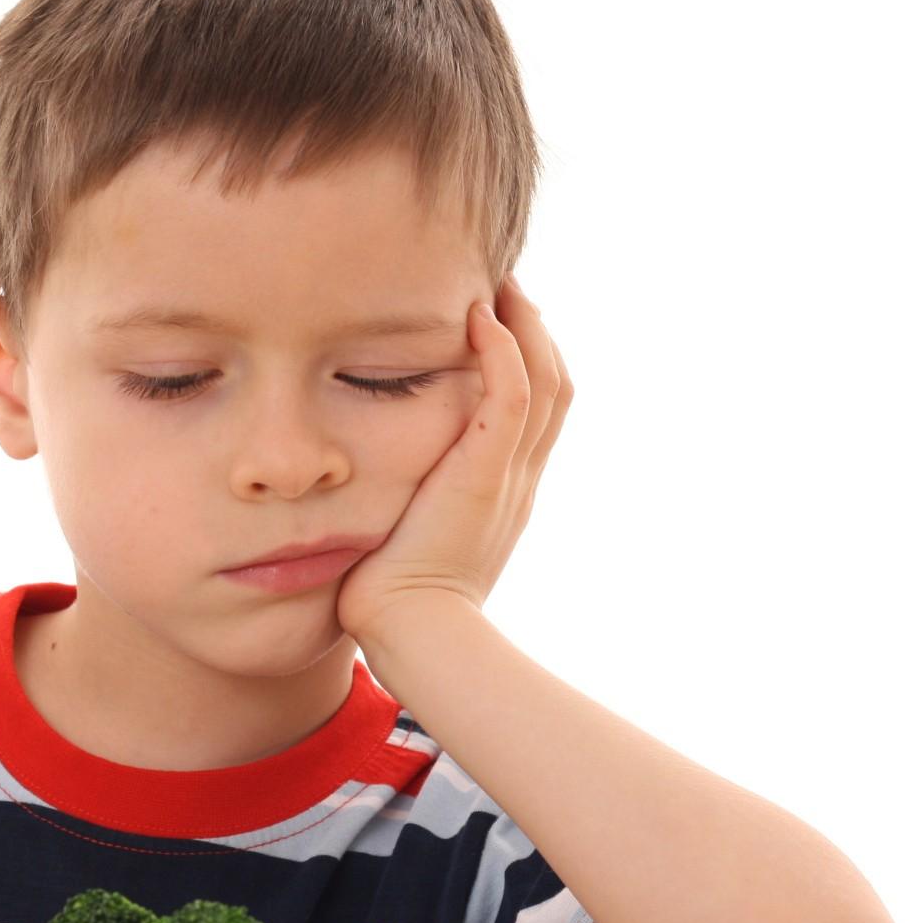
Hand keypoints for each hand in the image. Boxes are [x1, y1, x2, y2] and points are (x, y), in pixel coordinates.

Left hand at [335, 272, 572, 640]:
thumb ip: (403, 508)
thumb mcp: (405, 542)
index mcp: (505, 494)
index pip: (537, 413)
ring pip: (546, 382)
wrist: (415, 636)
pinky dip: (504, 353)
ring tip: (498, 286)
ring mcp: (508, 477)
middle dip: (535, 332)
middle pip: (556, 387)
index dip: (528, 364)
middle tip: (505, 288)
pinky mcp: (485, 475)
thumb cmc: (395, 604)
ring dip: (525, 327)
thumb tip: (367, 493)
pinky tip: (480, 317)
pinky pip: (512, 399)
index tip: (498, 324)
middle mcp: (519, 480)